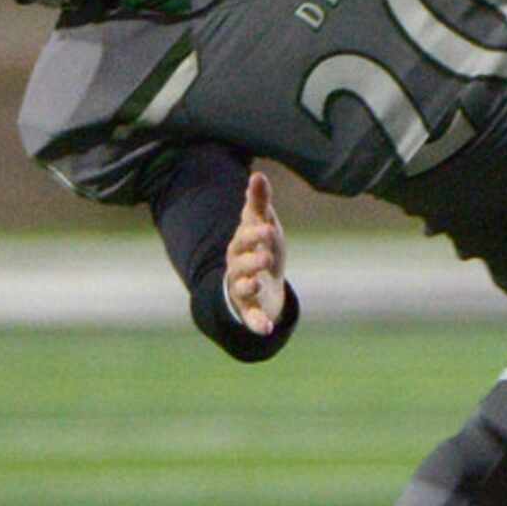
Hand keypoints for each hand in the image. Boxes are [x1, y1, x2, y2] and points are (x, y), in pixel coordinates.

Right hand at [224, 171, 288, 335]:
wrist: (259, 279)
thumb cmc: (261, 246)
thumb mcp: (261, 223)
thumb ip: (259, 202)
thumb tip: (258, 175)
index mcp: (241, 245)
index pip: (245, 238)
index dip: (255, 233)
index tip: (268, 227)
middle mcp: (238, 267)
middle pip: (241, 263)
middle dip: (252, 259)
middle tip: (266, 257)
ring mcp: (242, 288)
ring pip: (242, 287)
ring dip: (250, 285)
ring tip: (259, 283)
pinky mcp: (249, 308)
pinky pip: (251, 316)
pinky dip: (257, 324)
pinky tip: (266, 330)